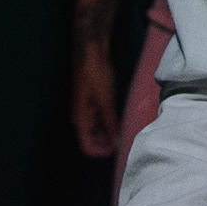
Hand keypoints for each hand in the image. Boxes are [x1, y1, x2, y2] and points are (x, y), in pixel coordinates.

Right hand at [70, 31, 120, 159]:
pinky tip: (121, 117)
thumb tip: (117, 141)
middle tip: (125, 138)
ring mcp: (86, 110)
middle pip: (92, 140)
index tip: (118, 148)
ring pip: (97, 130)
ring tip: (125, 128)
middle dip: (107, 142)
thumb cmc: (95, 75)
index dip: (102, 151)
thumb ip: (111, 123)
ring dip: (109, 132)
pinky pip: (100, 119)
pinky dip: (109, 122)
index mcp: (80, 119)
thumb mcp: (106, 101)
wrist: (91, 54)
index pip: (87, 146)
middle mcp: (81, 117)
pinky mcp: (93, 102)